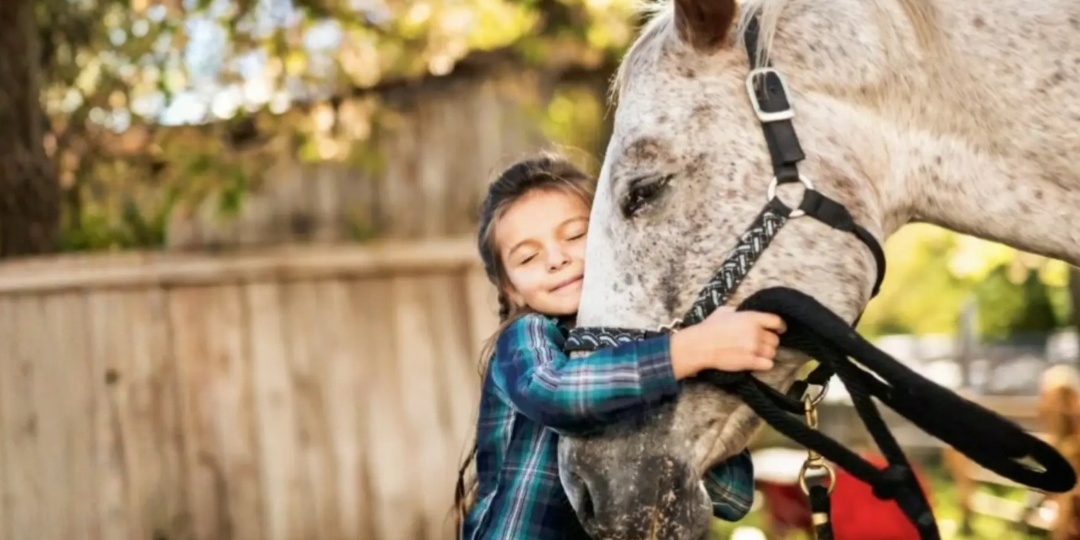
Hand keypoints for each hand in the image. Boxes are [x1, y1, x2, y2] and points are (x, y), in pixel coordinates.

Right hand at [669, 307, 785, 379]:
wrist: (700, 346)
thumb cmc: (709, 328)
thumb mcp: (723, 311)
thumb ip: (737, 311)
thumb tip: (741, 312)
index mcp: (751, 317)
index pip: (776, 321)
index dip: (780, 326)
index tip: (779, 329)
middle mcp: (756, 332)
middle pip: (775, 340)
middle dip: (770, 342)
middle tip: (761, 344)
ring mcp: (754, 348)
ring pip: (773, 353)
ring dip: (767, 354)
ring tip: (758, 354)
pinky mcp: (750, 362)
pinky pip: (768, 365)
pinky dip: (765, 364)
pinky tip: (758, 363)